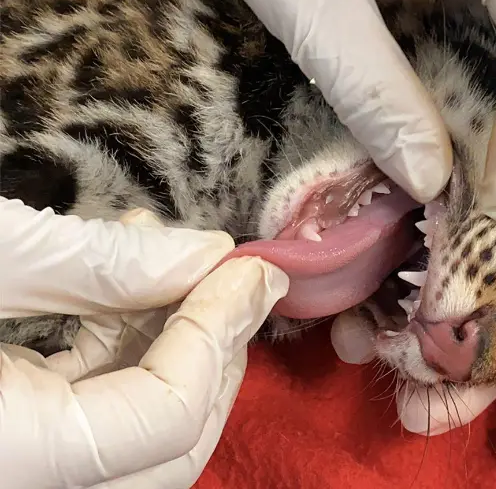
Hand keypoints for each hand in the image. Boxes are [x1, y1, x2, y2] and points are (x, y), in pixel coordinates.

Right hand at [0, 202, 288, 487]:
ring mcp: (27, 468)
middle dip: (216, 351)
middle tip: (231, 279)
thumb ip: (93, 262)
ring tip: (165, 255)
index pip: (167, 417)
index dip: (218, 330)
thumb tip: (205, 253)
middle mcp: (28, 485)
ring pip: (139, 429)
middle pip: (173, 444)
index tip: (249, 268)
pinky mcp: (20, 442)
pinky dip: (123, 348)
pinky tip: (120, 283)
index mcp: (15, 456)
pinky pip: (94, 411)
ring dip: (170, 337)